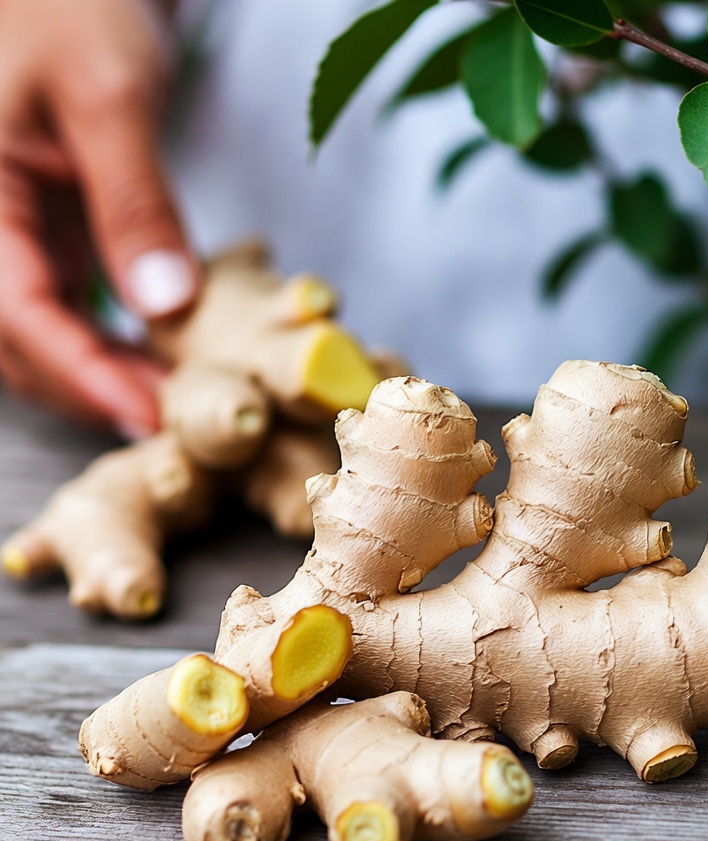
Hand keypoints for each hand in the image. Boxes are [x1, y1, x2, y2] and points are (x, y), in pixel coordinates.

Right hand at [0, 0, 197, 436]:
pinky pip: (61, 308)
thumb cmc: (68, 4)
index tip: (146, 413)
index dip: (83, 373)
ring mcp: (5, 234)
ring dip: (100, 374)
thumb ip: (135, 202)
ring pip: (38, 332)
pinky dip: (105, 342)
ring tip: (172, 397)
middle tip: (174, 417)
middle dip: (93, 388)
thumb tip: (164, 305)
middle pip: (20, 339)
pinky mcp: (38, 235)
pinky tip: (154, 356)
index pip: (17, 310)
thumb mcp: (110, 95)